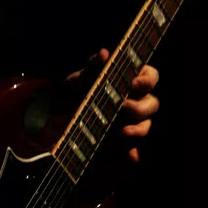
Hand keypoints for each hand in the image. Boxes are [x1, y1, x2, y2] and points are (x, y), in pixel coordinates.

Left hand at [66, 49, 159, 165]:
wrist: (54, 128)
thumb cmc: (71, 97)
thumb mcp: (76, 82)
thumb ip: (91, 68)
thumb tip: (105, 52)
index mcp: (128, 82)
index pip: (151, 76)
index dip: (147, 79)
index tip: (134, 83)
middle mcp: (134, 103)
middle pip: (153, 103)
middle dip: (141, 107)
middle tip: (123, 107)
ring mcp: (131, 125)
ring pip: (146, 127)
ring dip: (137, 130)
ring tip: (120, 133)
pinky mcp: (124, 147)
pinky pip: (135, 152)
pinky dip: (132, 154)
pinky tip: (128, 155)